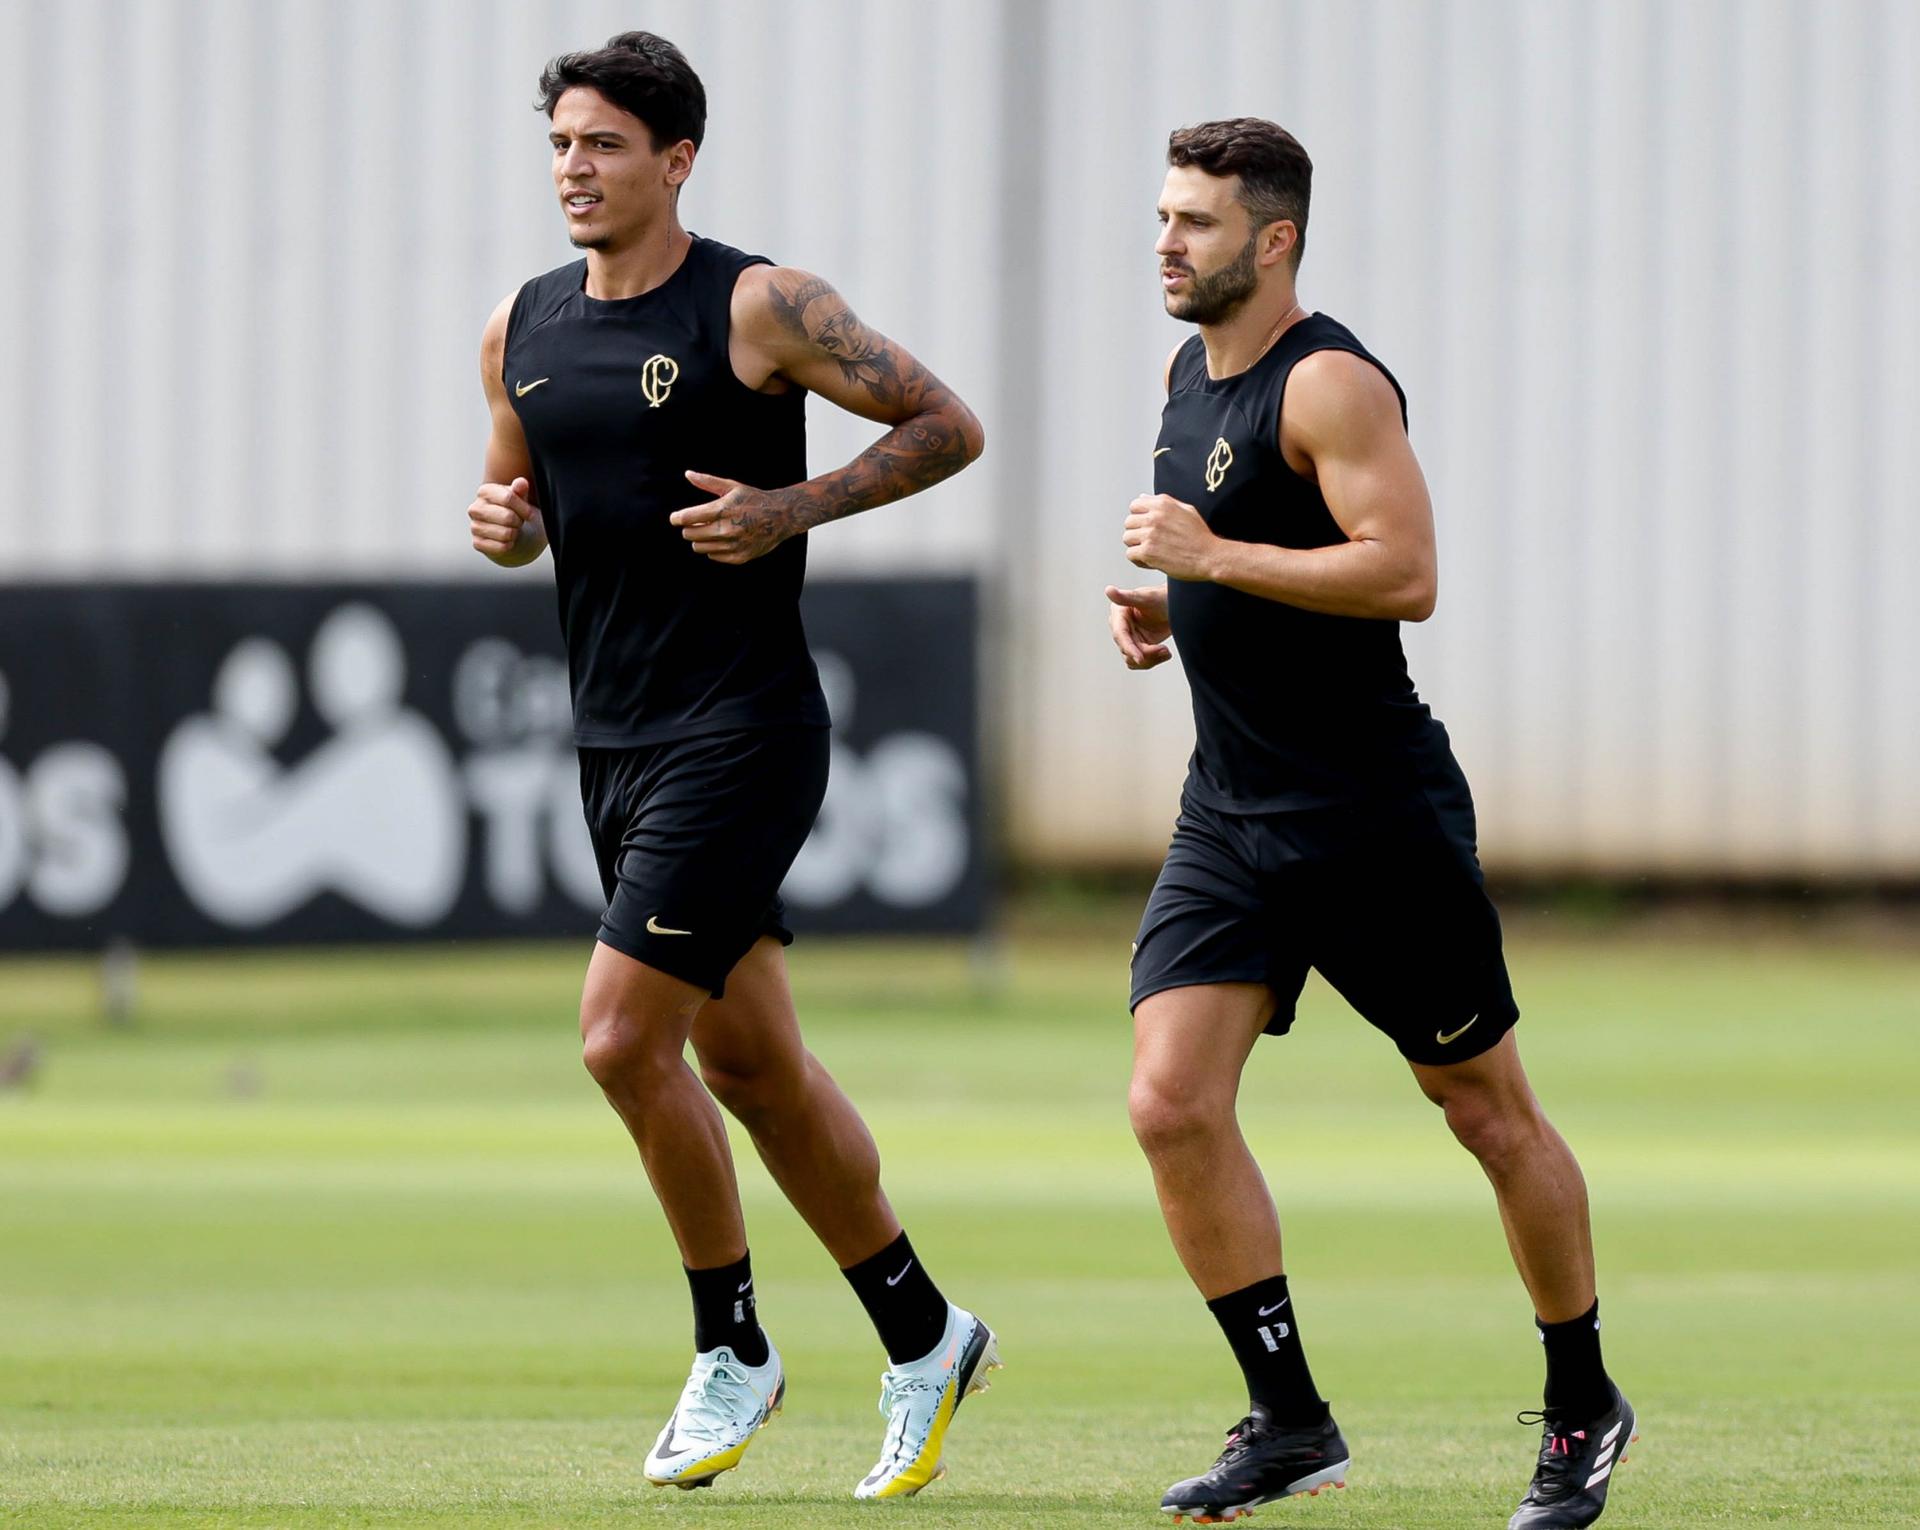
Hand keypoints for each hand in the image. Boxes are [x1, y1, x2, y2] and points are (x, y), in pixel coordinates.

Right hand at [469, 477, 535, 560]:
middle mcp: (475, 508)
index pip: (508, 498)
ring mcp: (474, 526)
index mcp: (485, 491)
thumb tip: (521, 483)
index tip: (530, 514)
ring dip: (515, 534)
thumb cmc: (516, 511)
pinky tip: (507, 540)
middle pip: (508, 517)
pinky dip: (509, 545)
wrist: (510, 531)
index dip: (525, 508)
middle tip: (519, 522)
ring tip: (512, 529)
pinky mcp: (477, 543)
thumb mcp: (521, 498)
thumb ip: (520, 489)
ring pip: (506, 533)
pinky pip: (501, 547)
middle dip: (519, 522)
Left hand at [671, 471, 801, 564]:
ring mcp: (733, 545)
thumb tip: (687, 474)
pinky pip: (713, 556)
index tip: (675, 518)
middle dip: (689, 528)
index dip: (676, 518)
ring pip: (699, 547)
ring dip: (700, 539)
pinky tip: (723, 539)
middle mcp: (727, 529)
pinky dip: (714, 548)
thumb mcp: (732, 487)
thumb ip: (708, 482)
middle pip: (690, 534)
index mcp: (722, 509)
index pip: (687, 518)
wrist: (782, 516)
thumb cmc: (754, 499)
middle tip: (696, 522)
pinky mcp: (739, 557)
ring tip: (711, 530)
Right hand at [1106, 585, 1171, 669]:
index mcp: (1119, 614)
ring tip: (1166, 652)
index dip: (1129, 648)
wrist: (1178, 605)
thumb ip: (1127, 597)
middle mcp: (1121, 627)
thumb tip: (1109, 590)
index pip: (1120, 635)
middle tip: (1165, 650)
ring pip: (1132, 660)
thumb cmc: (1163, 597)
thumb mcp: (1147, 597)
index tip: (1140, 659)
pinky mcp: (1139, 646)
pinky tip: (1164, 654)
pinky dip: (1153, 661)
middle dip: (1146, 654)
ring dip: (1150, 660)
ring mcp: (1130, 638)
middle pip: (1127, 650)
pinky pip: (1140, 662)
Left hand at [1122, 493, 1219, 580]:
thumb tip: (1142, 497)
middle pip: (1128, 522)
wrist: (1209, 557)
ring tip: (1151, 551)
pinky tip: (1151, 561)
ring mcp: (1150, 534)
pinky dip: (1139, 560)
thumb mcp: (1186, 510)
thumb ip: (1163, 502)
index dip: (1139, 517)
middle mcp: (1154, 517)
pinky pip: (1130, 554)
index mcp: (1162, 504)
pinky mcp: (1148, 552)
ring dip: (1137, 546)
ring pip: (1127, 538)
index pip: (1135, 506)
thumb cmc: (1200, 536)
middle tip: (1150, 542)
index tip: (1148, 527)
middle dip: (1137, 533)